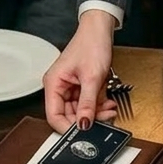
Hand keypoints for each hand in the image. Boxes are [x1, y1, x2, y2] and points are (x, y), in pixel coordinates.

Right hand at [43, 10, 117, 133]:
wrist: (100, 29)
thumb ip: (88, 103)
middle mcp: (59, 87)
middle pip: (69, 115)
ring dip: (96, 112)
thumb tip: (84, 125)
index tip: (83, 134)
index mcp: (53, 83)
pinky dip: (98, 105)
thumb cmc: (91, 43)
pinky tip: (107, 102)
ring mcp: (69, 87)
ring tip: (108, 108)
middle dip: (87, 119)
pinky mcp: (80, 86)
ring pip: (81, 111)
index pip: (54, 116)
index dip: (68, 128)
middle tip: (104, 118)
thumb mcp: (92, 77)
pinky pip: (87, 103)